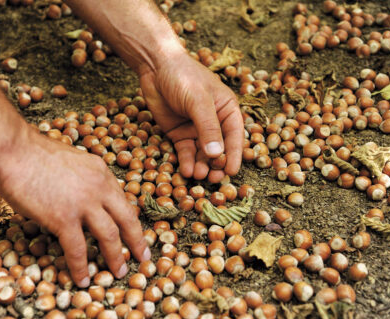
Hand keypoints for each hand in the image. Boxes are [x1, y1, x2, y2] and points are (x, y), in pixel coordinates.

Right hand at [0, 132, 149, 286]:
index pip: (123, 201)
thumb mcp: (73, 162)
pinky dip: (81, 266)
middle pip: (127, 219)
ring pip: (109, 236)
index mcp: (102, 173)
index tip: (134, 234)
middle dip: (137, 241)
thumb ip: (84, 180)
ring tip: (120, 272)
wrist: (14, 150)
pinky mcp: (63, 218)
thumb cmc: (34, 154)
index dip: (130, 221)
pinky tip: (82, 279)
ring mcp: (84, 204)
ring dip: (116, 257)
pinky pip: (77, 248)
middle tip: (143, 257)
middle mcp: (99, 188)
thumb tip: (83, 200)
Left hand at [139, 52, 243, 182]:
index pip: (234, 136)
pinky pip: (185, 152)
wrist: (155, 67)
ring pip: (201, 154)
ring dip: (201, 166)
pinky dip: (186, 162)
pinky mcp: (179, 134)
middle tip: (212, 179)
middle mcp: (214, 122)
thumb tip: (217, 155)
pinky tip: (186, 171)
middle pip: (218, 149)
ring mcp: (196, 129)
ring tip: (197, 176)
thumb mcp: (198, 100)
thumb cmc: (183, 76)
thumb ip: (208, 127)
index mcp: (227, 110)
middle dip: (215, 165)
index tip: (230, 172)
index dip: (234, 155)